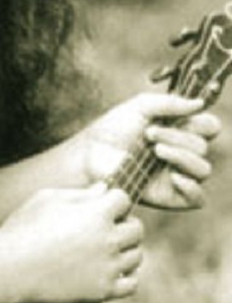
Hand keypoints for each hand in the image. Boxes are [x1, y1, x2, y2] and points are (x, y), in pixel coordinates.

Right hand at [0, 185, 143, 302]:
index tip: (100, 204)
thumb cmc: (24, 227)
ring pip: (137, 255)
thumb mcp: (47, 199)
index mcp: (96, 213)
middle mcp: (108, 240)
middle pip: (137, 228)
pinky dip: (127, 275)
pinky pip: (132, 283)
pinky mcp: (103, 290)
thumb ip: (79, 194)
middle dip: (124, 223)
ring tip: (106, 248)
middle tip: (104, 227)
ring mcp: (108, 267)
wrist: (11, 268)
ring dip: (126, 249)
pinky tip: (111, 269)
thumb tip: (103, 190)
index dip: (112, 199)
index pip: (124, 199)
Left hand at [77, 93, 218, 209]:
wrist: (92, 153)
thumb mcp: (140, 106)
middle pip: (203, 147)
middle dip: (177, 137)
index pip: (209, 127)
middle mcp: (183, 154)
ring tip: (156, 151)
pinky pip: (197, 198)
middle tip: (149, 134)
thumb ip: (169, 103)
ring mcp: (178, 175)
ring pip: (203, 170)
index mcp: (180, 131)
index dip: (201, 122)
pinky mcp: (170, 196)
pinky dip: (191, 186)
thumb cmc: (114, 129)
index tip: (179, 117)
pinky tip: (173, 176)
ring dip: (182, 156)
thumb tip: (199, 104)